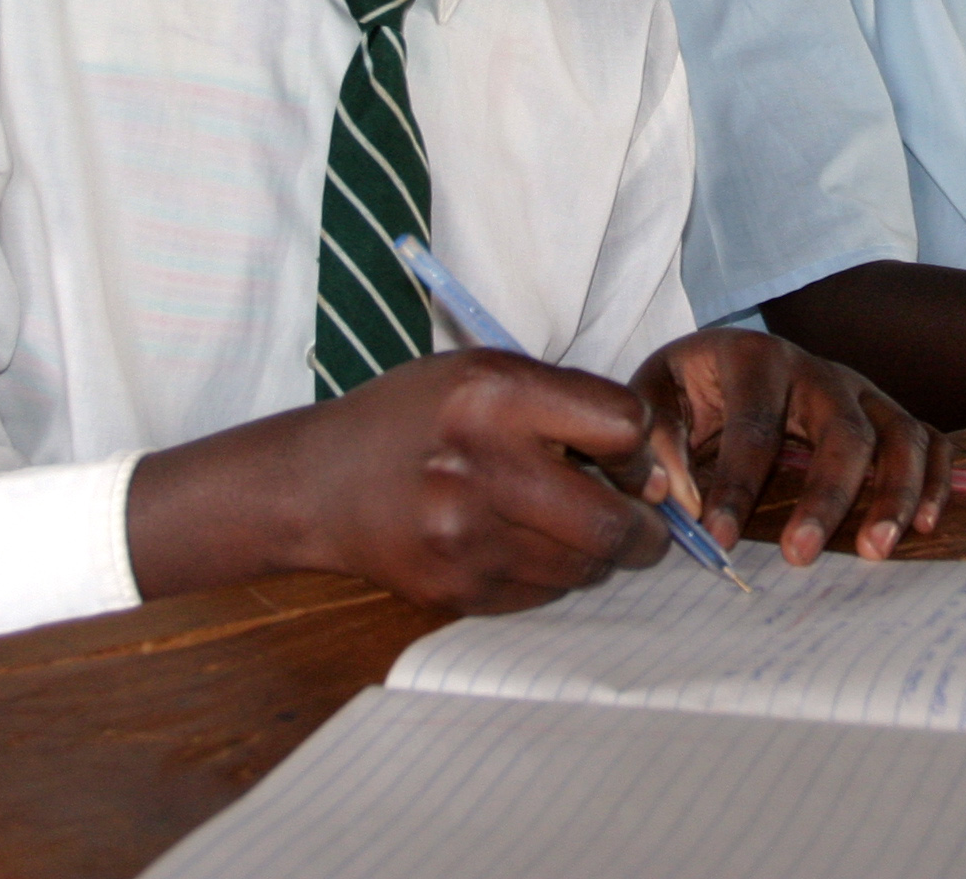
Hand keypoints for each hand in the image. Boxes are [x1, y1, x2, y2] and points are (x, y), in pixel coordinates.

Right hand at [126, 350, 671, 612]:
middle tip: (640, 519)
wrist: (318, 484)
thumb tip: (647, 470)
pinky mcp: (458, 591)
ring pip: (586, 567)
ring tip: (570, 525)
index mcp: (494, 397)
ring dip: (596, 551)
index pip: (621, 427)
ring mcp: (467, 540)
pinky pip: (545, 594)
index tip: (626, 456)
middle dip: (642, 526)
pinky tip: (521, 544)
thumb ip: (566, 403)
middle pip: (613, 521)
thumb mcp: (482, 371)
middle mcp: (482, 470)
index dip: (636, 446)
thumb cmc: (412, 417)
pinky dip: (551, 574)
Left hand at [634, 328, 950, 565]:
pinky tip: (925, 526)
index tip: (718, 540)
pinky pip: (930, 441)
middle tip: (800, 557)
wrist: (724, 359)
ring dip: (894, 494)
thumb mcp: (656, 394)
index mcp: (756, 357)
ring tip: (874, 551)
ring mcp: (861, 390)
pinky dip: (937, 480)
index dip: (736, 485)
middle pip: (842, 429)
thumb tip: (676, 499)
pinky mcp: (886, 412)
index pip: (754, 425)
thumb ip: (659, 442)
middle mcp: (818, 369)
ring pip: (899, 434)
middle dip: (826, 496)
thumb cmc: (690, 386)